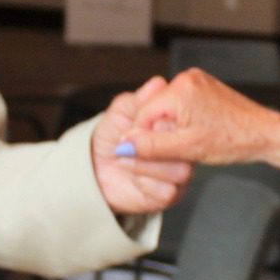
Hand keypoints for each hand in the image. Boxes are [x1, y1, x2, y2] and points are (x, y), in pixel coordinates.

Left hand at [91, 76, 192, 214]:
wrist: (93, 170)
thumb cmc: (110, 140)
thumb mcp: (121, 113)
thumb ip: (140, 100)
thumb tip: (159, 83)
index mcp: (174, 130)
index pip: (185, 123)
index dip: (163, 122)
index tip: (139, 123)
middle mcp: (182, 152)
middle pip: (187, 149)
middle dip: (154, 144)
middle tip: (128, 141)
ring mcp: (178, 176)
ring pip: (179, 171)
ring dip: (146, 163)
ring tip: (124, 157)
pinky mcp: (169, 196)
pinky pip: (168, 190)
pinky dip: (145, 181)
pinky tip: (131, 176)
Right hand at [120, 69, 279, 166]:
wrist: (266, 134)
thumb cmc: (234, 140)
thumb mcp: (187, 148)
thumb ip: (152, 147)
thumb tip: (123, 148)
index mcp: (180, 89)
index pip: (143, 114)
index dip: (140, 139)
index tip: (142, 157)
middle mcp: (187, 79)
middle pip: (153, 110)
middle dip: (156, 132)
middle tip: (168, 153)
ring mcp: (197, 82)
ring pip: (166, 109)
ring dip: (168, 129)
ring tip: (185, 145)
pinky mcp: (205, 88)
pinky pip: (181, 106)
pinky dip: (181, 122)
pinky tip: (194, 135)